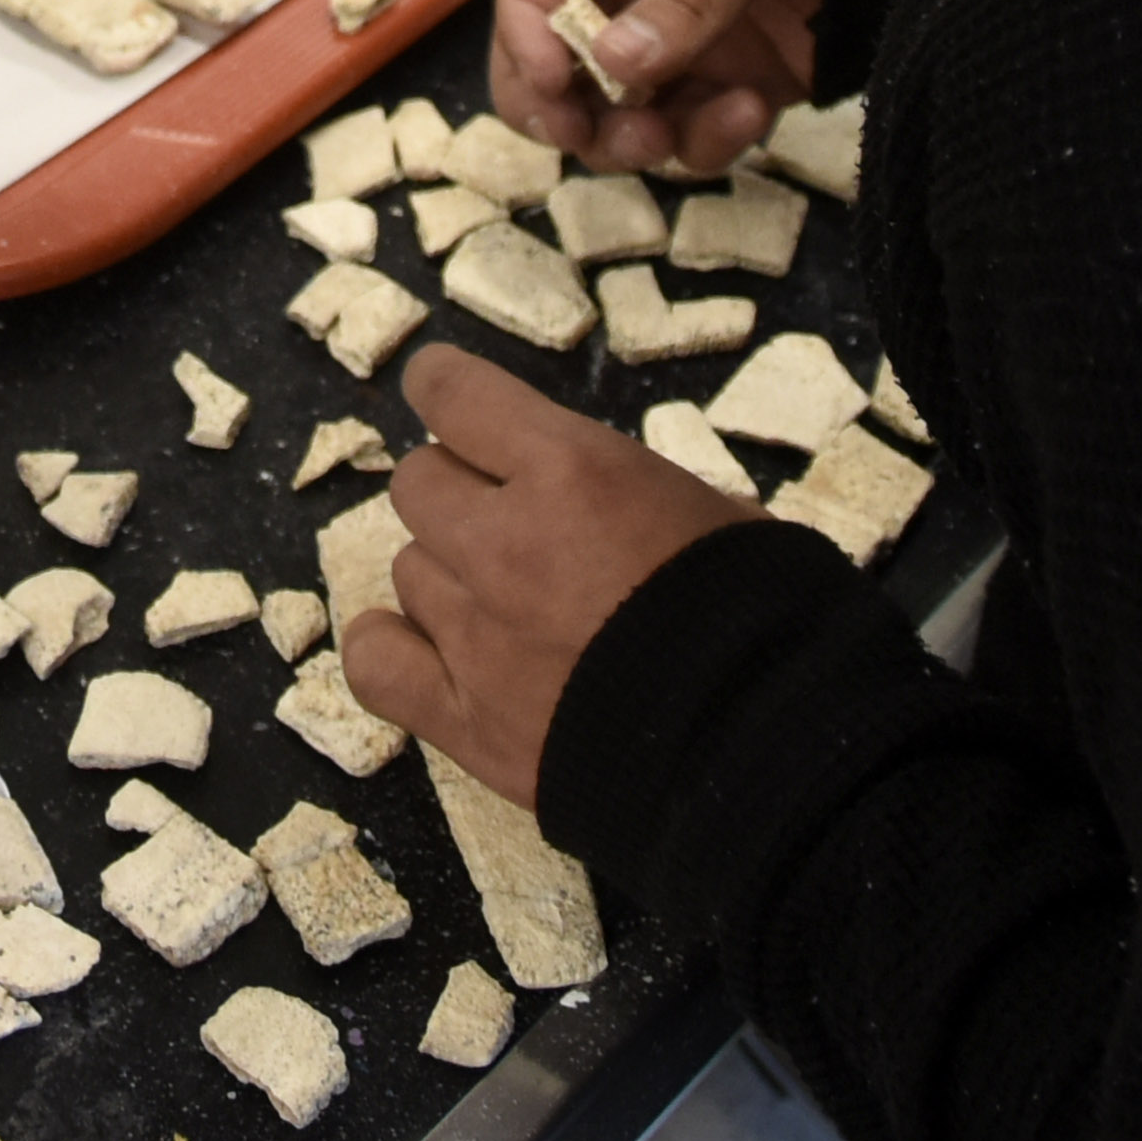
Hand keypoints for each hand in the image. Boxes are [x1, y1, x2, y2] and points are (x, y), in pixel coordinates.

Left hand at [336, 346, 752, 805]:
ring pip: (409, 569)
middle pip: (420, 485)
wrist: (763, 751)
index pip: (454, 394)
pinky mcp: (464, 719)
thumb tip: (610, 497)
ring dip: (449, 577)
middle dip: (460, 494)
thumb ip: (635, 491)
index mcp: (571, 471)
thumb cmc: (766, 620)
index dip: (446, 389)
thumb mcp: (720, 514)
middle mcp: (504, 542)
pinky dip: (392, 650)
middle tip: (511, 526)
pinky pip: (376, 664)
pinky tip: (426, 653)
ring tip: (504, 607)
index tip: (446, 395)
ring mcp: (476, 634)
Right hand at [491, 0, 823, 174]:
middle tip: (580, 135)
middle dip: (554, 106)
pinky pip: (688, 133)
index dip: (522, 26)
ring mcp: (670, 40)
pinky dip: (707, 141)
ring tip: (667, 138)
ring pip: (609, 113)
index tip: (548, 78)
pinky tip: (753, 112)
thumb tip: (615, 63)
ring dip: (626, 140)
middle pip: (549, 59)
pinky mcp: (719, 83)